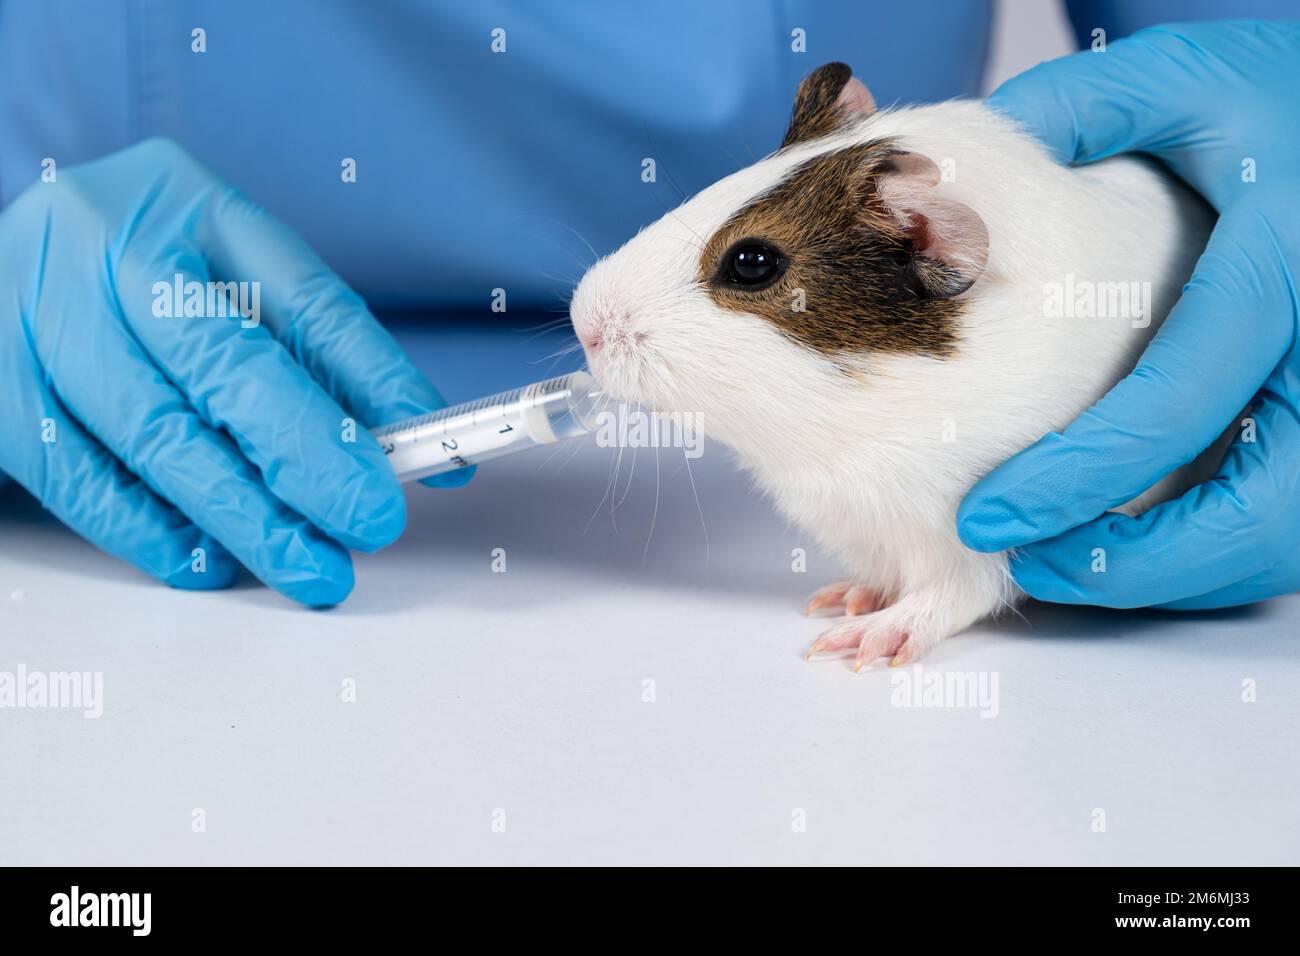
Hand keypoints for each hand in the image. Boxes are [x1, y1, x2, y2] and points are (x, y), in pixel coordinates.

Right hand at [0, 138, 465, 604]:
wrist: (3, 264)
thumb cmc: (129, 278)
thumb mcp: (217, 278)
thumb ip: (301, 351)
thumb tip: (396, 438)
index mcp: (189, 204)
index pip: (305, 299)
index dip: (377, 382)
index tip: (429, 449)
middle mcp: (107, 243)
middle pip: (226, 363)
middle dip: (311, 457)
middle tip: (369, 521)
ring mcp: (36, 307)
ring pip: (155, 432)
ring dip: (242, 516)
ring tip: (308, 565)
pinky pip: (77, 476)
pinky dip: (150, 529)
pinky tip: (205, 563)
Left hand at [957, 20, 1299, 609]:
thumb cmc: (1268, 100)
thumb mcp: (1175, 82)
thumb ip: (1067, 117)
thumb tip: (941, 184)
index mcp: (1285, 256)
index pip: (1182, 397)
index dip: (1081, 475)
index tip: (988, 517)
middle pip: (1264, 507)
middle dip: (1142, 562)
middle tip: (1034, 566)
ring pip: (1287, 532)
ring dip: (1179, 571)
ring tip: (1067, 564)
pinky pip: (1293, 518)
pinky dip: (1215, 551)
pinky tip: (1132, 540)